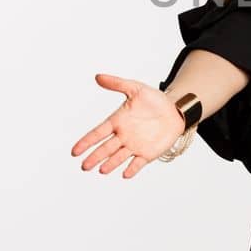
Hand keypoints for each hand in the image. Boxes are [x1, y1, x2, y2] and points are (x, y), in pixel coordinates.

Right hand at [71, 73, 185, 178]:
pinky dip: (132, 169)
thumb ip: (117, 84)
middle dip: (95, 157)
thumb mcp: (136, 88)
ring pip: (118, 157)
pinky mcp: (147, 154)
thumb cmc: (154, 100)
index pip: (98, 132)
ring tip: (102, 170)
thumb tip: (98, 76)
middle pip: (105, 148)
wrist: (175, 110)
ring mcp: (134, 146)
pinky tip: (125, 174)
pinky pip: (137, 163)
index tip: (75, 151)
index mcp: (117, 121)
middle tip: (84, 166)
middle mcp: (123, 136)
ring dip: (110, 164)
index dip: (86, 142)